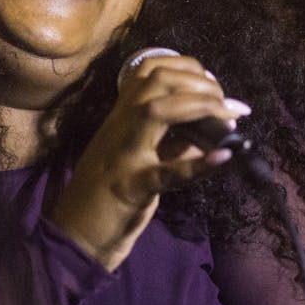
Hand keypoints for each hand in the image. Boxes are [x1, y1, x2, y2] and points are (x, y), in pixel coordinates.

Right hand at [49, 52, 250, 269]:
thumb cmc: (108, 196)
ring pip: (156, 111)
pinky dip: (199, 164)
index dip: (189, 69)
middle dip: (200, 82)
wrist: (75, 235)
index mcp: (122, 117)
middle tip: (228, 105)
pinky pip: (167, 172)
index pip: (152, 70)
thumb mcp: (140, 156)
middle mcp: (120, 128)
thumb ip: (174, 139)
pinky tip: (225, 157)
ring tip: (229, 121)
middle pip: (158, 80)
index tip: (214, 87)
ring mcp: (124, 156)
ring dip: (200, 107)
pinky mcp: (132, 188)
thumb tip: (213, 124)